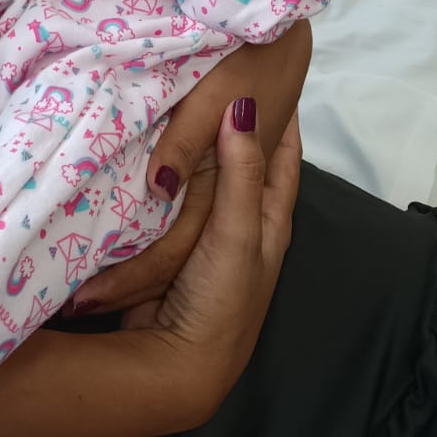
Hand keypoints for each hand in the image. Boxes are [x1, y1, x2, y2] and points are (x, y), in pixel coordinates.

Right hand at [63, 22, 309, 314]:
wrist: (178, 358)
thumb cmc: (220, 297)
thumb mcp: (236, 231)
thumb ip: (240, 170)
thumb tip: (244, 104)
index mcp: (268, 219)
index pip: (283, 157)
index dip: (284, 119)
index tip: (278, 78)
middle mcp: (240, 221)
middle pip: (244, 161)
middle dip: (239, 123)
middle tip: (225, 78)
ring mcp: (205, 231)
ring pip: (206, 174)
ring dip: (199, 142)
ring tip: (185, 100)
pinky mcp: (171, 238)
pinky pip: (173, 192)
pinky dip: (170, 167)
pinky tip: (153, 147)